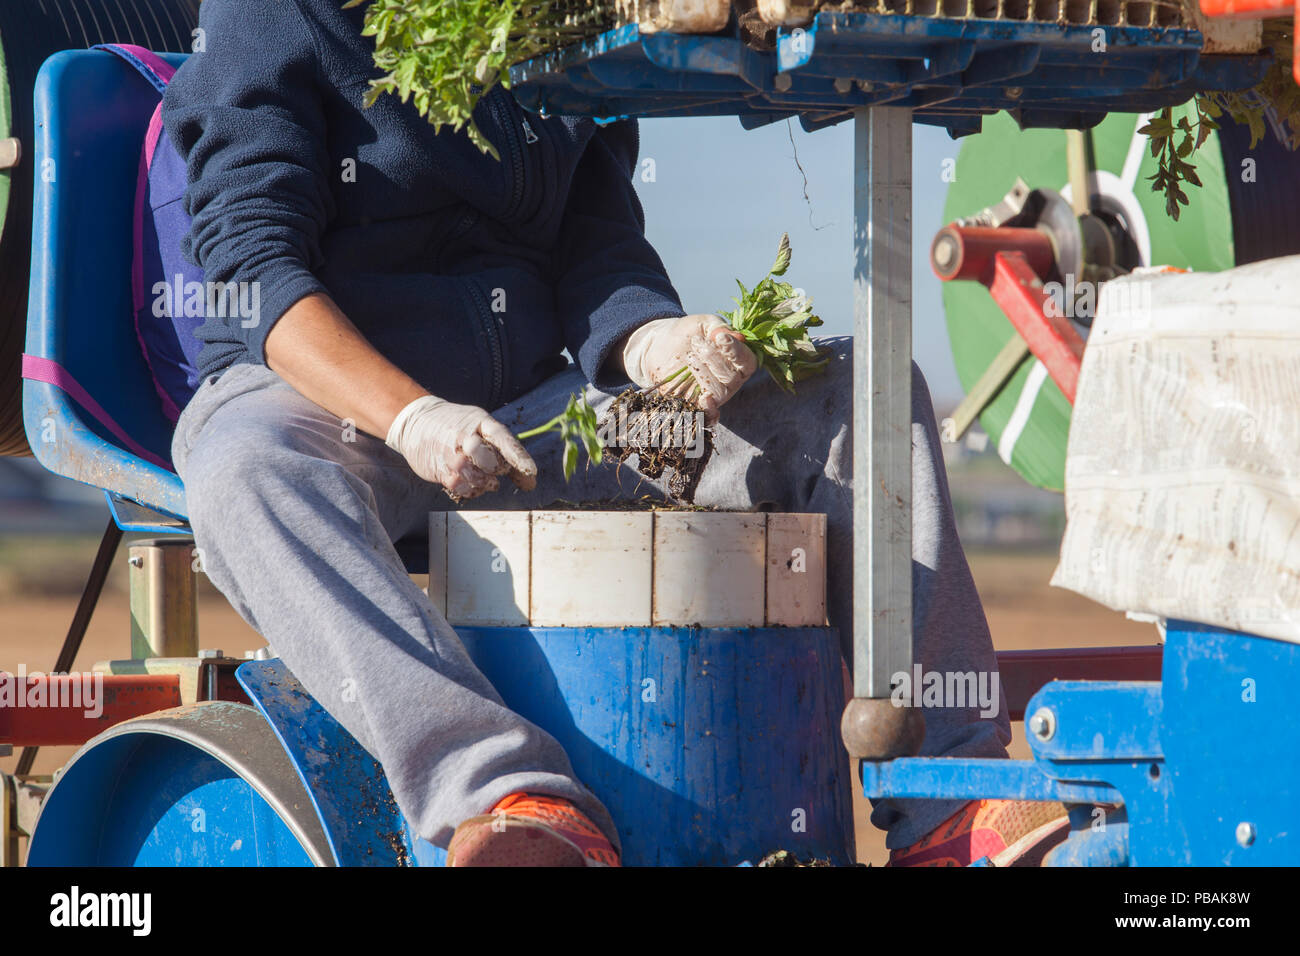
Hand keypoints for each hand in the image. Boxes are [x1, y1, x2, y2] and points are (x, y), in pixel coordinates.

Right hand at [386, 396, 536, 498]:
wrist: (417, 421)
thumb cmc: (458, 427)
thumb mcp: (482, 428)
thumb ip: (506, 453)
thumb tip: (530, 481)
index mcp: (480, 421)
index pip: (503, 438)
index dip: (518, 456)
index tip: (531, 471)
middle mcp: (465, 436)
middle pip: (486, 458)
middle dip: (495, 469)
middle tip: (496, 471)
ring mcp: (450, 453)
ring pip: (472, 475)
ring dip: (484, 483)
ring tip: (487, 482)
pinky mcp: (438, 468)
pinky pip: (458, 485)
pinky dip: (470, 490)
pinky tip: (472, 486)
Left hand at [621, 314, 757, 423]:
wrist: (659, 345)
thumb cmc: (686, 333)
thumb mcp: (703, 324)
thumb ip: (719, 327)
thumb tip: (736, 337)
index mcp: (737, 361)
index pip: (748, 362)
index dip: (737, 352)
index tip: (720, 339)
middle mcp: (730, 381)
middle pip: (731, 378)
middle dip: (713, 358)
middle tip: (696, 344)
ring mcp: (715, 395)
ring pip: (719, 393)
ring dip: (703, 373)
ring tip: (689, 358)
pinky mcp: (696, 405)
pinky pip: (709, 416)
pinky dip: (710, 411)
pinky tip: (705, 399)